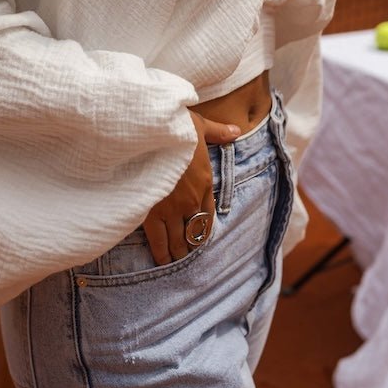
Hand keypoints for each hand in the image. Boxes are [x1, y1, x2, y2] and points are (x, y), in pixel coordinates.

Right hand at [143, 112, 241, 264]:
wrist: (152, 134)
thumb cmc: (175, 127)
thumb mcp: (200, 126)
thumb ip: (218, 132)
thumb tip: (236, 130)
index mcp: (205, 182)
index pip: (208, 213)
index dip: (203, 227)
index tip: (199, 236)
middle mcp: (192, 200)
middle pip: (194, 231)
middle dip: (190, 245)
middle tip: (185, 255)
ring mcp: (172, 209)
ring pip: (178, 239)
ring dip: (177, 252)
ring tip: (174, 261)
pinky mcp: (152, 212)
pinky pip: (158, 240)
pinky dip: (160, 252)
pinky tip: (160, 260)